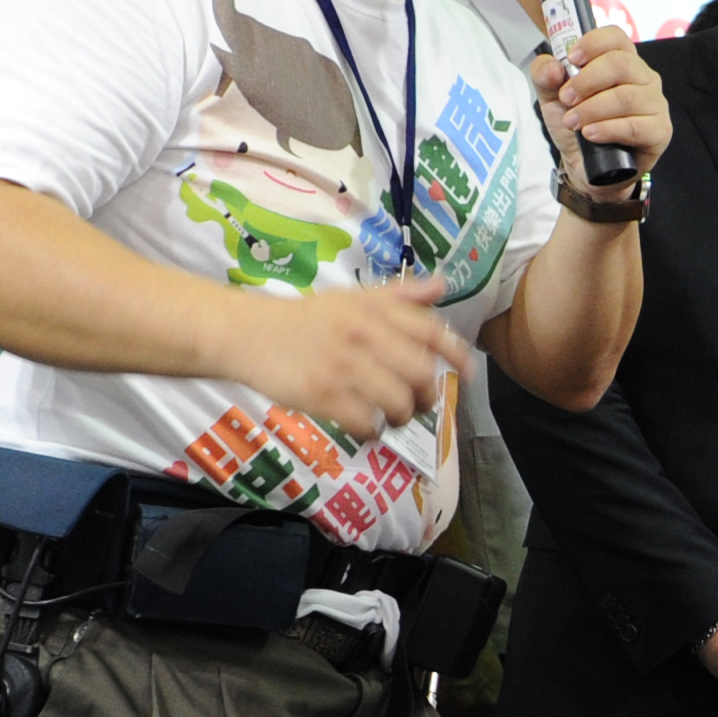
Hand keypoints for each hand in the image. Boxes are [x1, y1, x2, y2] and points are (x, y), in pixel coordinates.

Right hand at [215, 275, 458, 440]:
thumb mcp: (353, 297)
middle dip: (429, 395)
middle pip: (420, 374)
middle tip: (421, 403)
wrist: (248, 334)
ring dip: (402, 417)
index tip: (469, 374)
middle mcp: (363, 334)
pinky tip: (366, 427)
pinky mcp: (322, 394)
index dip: (457, 355)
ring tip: (393, 417)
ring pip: (397, 402)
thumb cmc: (307, 319)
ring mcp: (342, 365)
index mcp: (374, 309)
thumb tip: (442, 286)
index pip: (431, 331)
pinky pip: (365, 422)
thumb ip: (400, 296)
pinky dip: (372, 431)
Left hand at [530, 20, 669, 183]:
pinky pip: (636, 126)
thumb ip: (545, 77)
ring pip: (627, 97)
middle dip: (587, 81)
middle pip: (621, 64)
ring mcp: (656, 104)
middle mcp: (644, 78)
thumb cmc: (577, 125)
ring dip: (593, 109)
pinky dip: (608, 129)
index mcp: (622, 61)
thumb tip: (553, 67)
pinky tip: (591, 134)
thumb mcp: (552, 98)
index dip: (593, 43)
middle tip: (566, 98)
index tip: (571, 60)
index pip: (616, 37)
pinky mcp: (659, 132)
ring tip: (573, 122)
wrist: (588, 166)